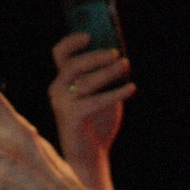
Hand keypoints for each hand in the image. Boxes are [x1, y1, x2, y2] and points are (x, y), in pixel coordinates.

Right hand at [48, 31, 135, 189]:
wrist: (90, 155)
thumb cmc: (97, 122)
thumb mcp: (103, 94)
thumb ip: (106, 78)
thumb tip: (121, 57)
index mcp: (62, 80)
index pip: (60, 54)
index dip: (72, 41)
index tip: (90, 34)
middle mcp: (58, 89)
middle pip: (74, 64)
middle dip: (96, 56)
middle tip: (116, 52)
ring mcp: (62, 103)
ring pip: (85, 81)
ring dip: (108, 71)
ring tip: (125, 65)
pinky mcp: (72, 117)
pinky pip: (96, 100)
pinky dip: (116, 93)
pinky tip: (132, 88)